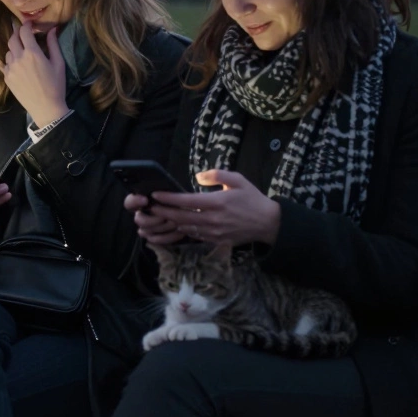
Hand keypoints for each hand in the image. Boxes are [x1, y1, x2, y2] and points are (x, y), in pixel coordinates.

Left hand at [0, 23, 67, 128]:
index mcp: (32, 53)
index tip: (29, 23)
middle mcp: (18, 58)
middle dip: (17, 33)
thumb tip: (52, 29)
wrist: (46, 108)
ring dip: (14, 47)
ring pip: (8, 51)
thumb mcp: (58, 63)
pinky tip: (15, 61)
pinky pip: (5, 64)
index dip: (26, 25)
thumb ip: (53, 44)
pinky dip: (10, 60)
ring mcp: (10, 69)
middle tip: (22, 31)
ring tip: (22, 50)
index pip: (24, 32)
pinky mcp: (7, 78)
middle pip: (13, 39)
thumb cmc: (56, 85)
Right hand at [124, 193, 186, 245]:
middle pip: (138, 220)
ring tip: (175, 223)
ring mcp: (148, 228)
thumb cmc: (181, 199)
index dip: (134, 201)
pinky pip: (156, 240)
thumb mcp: (172, 191)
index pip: (129, 202)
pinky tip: (180, 232)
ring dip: (162, 228)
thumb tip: (154, 193)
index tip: (145, 200)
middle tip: (165, 217)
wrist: (193, 212)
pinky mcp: (156, 238)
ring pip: (145, 232)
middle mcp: (142, 215)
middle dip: (152, 220)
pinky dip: (168, 237)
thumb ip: (163, 192)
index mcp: (143, 201)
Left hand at [144, 170, 281, 245]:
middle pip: (181, 217)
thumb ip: (217, 175)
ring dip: (170, 222)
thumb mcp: (238, 180)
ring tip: (158, 216)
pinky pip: (195, 236)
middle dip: (163, 212)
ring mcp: (214, 232)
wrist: (268, 223)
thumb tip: (198, 176)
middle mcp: (213, 219)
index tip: (155, 195)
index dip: (168, 198)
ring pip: (186, 228)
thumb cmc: (252, 199)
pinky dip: (183, 230)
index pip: (186, 201)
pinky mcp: (216, 241)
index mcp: (217, 202)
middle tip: (149, 207)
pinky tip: (176, 225)